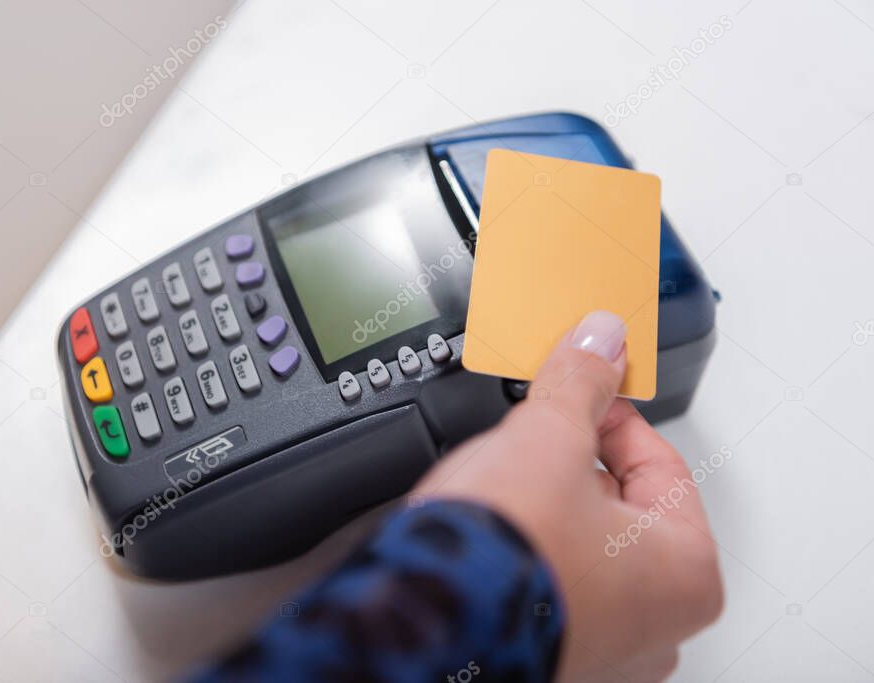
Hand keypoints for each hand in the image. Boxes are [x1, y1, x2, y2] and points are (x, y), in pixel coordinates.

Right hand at [416, 311, 722, 681]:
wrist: (419, 624)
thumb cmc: (502, 560)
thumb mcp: (546, 440)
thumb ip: (580, 384)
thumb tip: (600, 341)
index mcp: (686, 574)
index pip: (661, 464)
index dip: (611, 415)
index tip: (582, 391)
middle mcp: (656, 628)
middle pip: (622, 509)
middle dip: (575, 464)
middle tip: (536, 437)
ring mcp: (603, 651)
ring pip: (583, 548)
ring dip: (548, 508)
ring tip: (504, 488)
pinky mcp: (550, 657)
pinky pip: (549, 584)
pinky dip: (527, 553)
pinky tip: (492, 534)